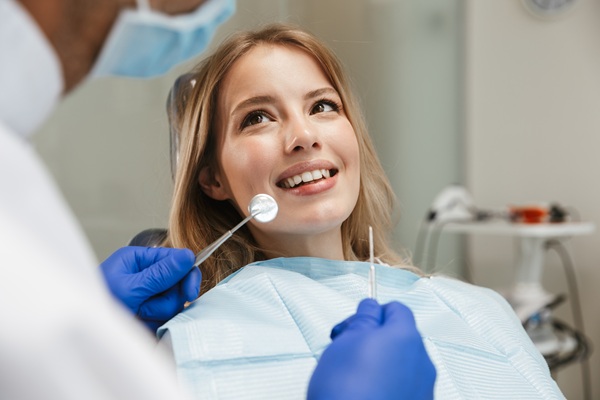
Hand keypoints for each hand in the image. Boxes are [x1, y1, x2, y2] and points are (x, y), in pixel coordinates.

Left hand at [100, 246, 199, 331]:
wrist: (83, 335)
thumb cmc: (98, 306)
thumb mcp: (131, 288)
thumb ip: (161, 274)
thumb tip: (187, 257)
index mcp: (137, 259)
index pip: (174, 259)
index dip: (186, 274)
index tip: (189, 292)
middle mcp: (144, 275)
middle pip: (176, 283)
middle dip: (166, 298)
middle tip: (154, 308)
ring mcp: (147, 295)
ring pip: (172, 302)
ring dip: (157, 312)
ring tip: (137, 315)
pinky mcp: (148, 313)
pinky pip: (165, 316)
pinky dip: (155, 323)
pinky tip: (139, 323)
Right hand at [308, 299, 435, 399]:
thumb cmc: (346, 389)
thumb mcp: (345, 341)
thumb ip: (363, 319)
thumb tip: (371, 308)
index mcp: (406, 337)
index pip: (396, 309)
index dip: (371, 313)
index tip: (352, 326)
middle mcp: (422, 362)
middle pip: (399, 338)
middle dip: (374, 340)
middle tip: (345, 352)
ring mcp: (423, 389)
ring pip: (401, 365)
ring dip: (379, 365)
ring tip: (352, 379)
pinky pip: (402, 388)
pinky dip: (386, 387)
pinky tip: (364, 395)